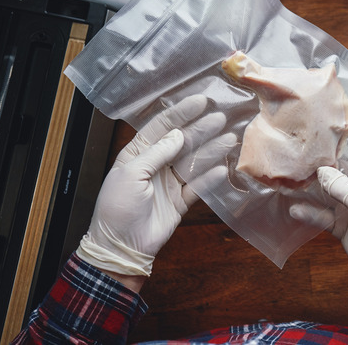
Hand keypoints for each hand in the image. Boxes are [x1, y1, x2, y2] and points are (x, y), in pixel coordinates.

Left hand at [77, 95, 229, 277]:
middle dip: (201, 129)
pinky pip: (198, 186)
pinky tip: (223, 169)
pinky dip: (210, 178)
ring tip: (230, 139)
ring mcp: (169, 183)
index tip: (199, 101)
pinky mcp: (180, 201)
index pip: (162, 127)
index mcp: (138, 154)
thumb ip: (156, 153)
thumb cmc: (117, 208)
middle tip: (220, 118)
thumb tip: (178, 135)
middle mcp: (155, 165)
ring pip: (193, 162)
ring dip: (211, 151)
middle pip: (182, 142)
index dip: (180, 113)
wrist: (121, 246)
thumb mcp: (131, 174)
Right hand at [290, 133, 347, 309]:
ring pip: (325, 191)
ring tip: (290, 180)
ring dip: (309, 188)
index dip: (342, 140)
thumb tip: (322, 172)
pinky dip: (308, 212)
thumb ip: (344, 189)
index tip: (321, 129)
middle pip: (337, 170)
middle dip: (319, 163)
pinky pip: (320, 215)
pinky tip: (295, 209)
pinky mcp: (339, 225)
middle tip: (296, 154)